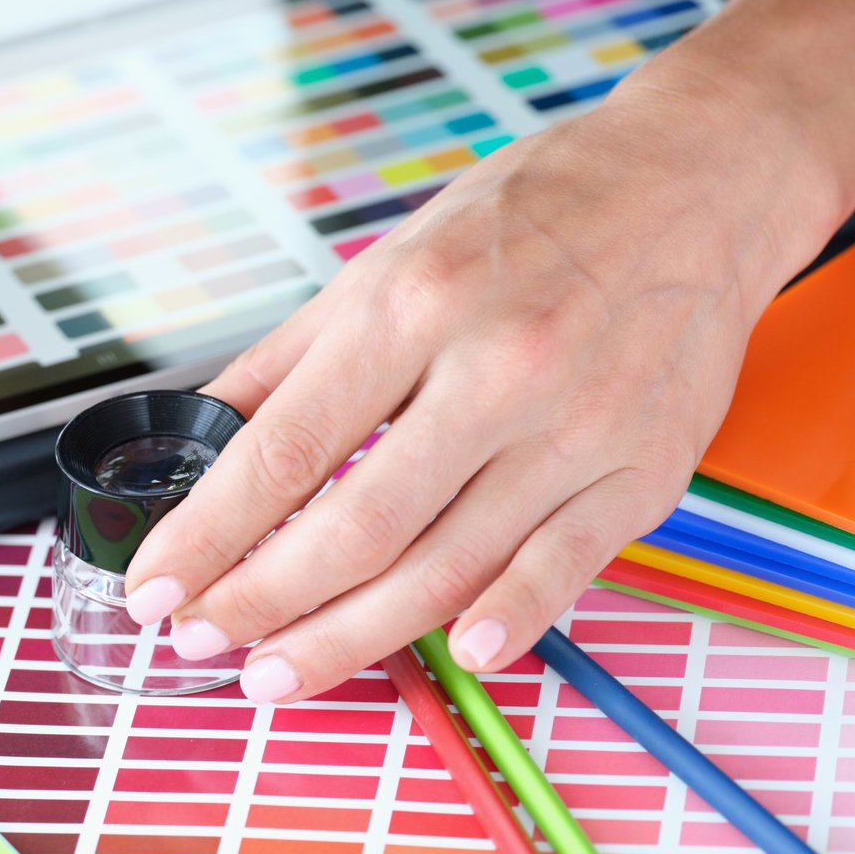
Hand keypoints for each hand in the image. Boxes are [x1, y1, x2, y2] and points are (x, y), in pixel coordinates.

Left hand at [121, 77, 834, 699]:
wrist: (697, 180)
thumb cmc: (534, 215)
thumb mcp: (389, 257)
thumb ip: (293, 358)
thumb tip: (204, 438)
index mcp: (413, 304)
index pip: (286, 449)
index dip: (209, 534)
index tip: (157, 587)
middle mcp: (496, 369)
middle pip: (358, 527)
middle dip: (262, 601)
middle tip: (203, 643)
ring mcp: (578, 427)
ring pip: (447, 567)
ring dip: (350, 637)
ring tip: (280, 674)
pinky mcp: (643, 470)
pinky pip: (562, 568)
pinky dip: (505, 621)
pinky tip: (456, 659)